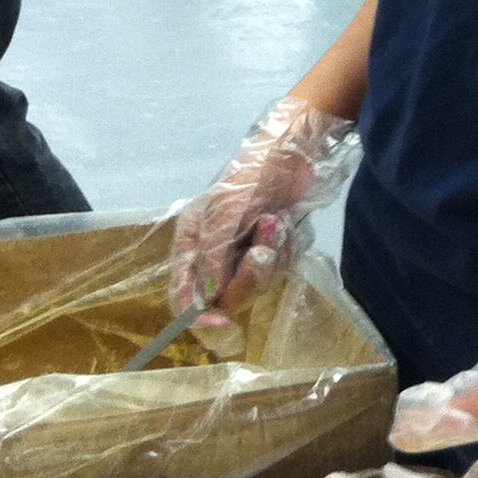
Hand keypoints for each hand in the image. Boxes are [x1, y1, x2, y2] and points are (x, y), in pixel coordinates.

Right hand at [168, 98, 358, 328]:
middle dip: (250, 274)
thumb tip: (210, 296)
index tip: (221, 324)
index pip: (183, 295)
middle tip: (263, 249)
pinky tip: (287, 223)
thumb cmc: (251, 177)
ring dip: (272, 254)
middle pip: (227, 296)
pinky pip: (281, 269)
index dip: (197, 316)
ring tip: (276, 221)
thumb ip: (214, 255)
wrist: (293, 153)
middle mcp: (215, 254)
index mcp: (192, 244)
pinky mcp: (273, 250)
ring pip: (258, 283)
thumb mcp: (225, 212)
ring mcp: (244, 254)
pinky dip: (288, 248)